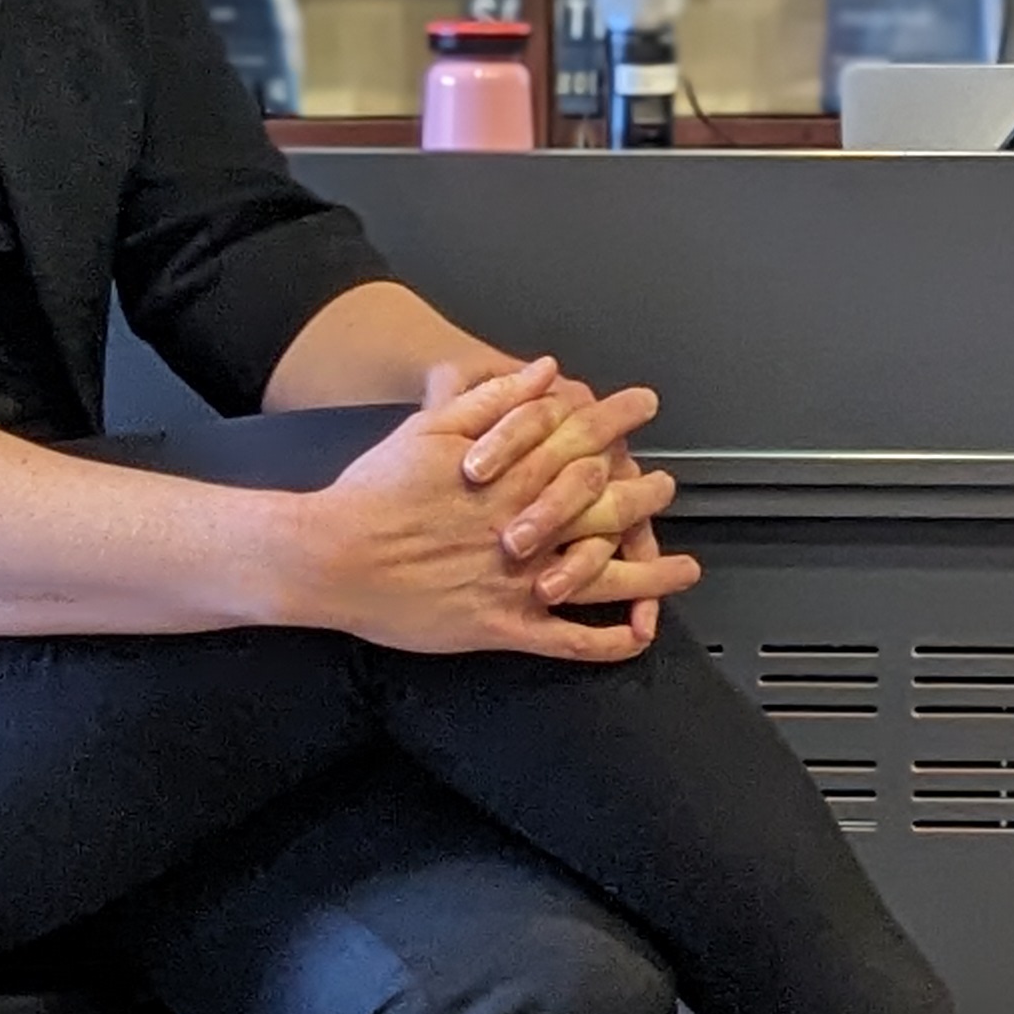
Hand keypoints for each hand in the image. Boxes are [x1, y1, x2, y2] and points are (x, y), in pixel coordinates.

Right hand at [283, 361, 681, 661]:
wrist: (330, 556)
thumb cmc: (372, 492)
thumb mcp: (429, 427)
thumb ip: (494, 399)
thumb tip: (543, 372)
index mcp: (511, 474)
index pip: (582, 440)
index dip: (618, 421)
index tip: (643, 405)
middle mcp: (525, 526)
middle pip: (607, 507)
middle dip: (646, 494)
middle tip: (669, 486)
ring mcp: (518, 581)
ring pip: (604, 578)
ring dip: (651, 574)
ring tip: (684, 569)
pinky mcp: (501, 627)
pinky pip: (568, 640)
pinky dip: (606, 641)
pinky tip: (635, 638)